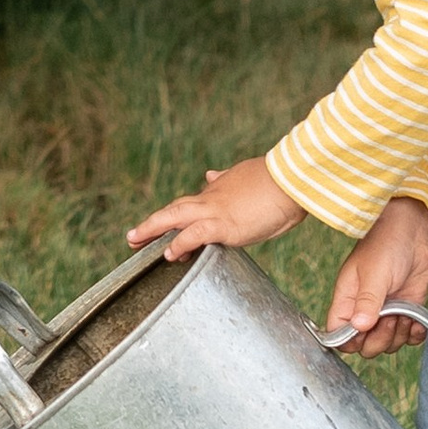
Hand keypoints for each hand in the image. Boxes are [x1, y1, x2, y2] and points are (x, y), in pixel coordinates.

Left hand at [128, 153, 301, 260]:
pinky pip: (194, 234)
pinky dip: (179, 243)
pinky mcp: (225, 225)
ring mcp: (217, 211)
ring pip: (174, 217)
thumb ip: (229, 179)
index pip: (194, 204)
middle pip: (175, 209)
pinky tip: (169, 254)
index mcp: (221, 190)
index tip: (165, 226)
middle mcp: (214, 198)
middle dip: (153, 223)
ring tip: (134, 241)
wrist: (294, 180)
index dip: (177, 216)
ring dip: (152, 229)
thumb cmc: (282, 182)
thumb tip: (211, 175)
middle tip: (133, 235)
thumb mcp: (249, 179)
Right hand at [324, 197, 427, 358]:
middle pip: (365, 346)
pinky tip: (416, 321)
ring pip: (388, 345)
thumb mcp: (375, 273)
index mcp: (348, 301)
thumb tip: (358, 327)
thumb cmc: (386, 245)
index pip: (338, 335)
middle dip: (380, 339)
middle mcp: (365, 311)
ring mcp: (386, 314)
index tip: (366, 332)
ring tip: (404, 313)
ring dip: (399, 335)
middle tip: (390, 318)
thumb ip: (367, 301)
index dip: (350, 342)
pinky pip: (408, 338)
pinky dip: (414, 335)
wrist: (412, 232)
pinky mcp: (405, 312)